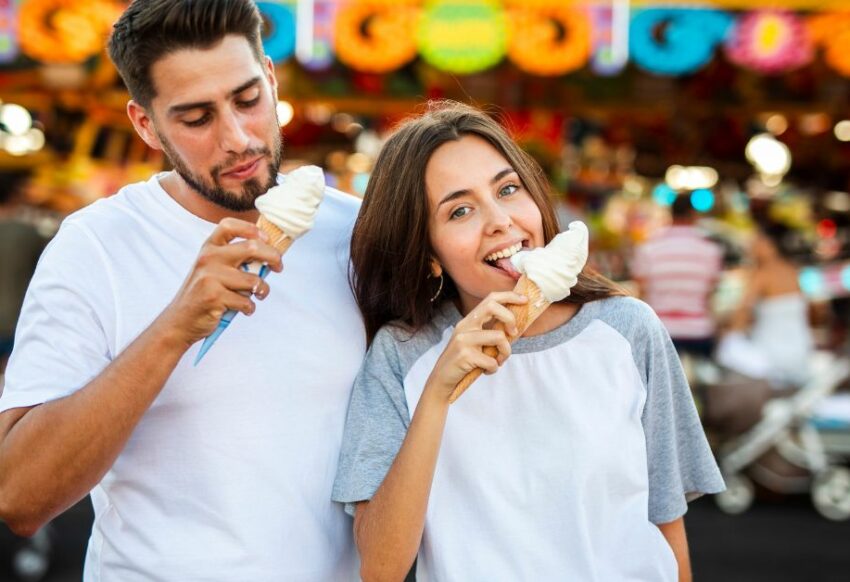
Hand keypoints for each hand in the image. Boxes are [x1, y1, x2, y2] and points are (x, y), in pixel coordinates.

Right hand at [158, 218, 283, 347]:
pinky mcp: (214, 297)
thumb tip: (269, 253)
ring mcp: (210, 277)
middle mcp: (208, 258)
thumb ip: (234, 259)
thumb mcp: (212, 269)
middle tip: (278, 267)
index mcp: (209, 248)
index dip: (252, 229)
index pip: (229, 225)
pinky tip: (244, 309)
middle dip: (273, 257)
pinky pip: (246, 302)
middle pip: (252, 248)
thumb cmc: (204, 293)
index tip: (267, 239)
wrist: (180, 320)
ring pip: (254, 280)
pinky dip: (250, 308)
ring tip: (257, 295)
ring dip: (262, 290)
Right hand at [425, 292, 527, 401]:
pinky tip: (486, 371)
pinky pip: (492, 360)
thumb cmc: (464, 362)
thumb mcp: (476, 343)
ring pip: (499, 336)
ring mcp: (463, 339)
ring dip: (505, 352)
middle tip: (514, 333)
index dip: (509, 296)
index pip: (490, 299)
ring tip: (498, 361)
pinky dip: (494, 368)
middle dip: (510, 318)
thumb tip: (515, 327)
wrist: (442, 379)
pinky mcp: (465, 355)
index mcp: (469, 321)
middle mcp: (464, 326)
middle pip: (492, 306)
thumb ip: (490, 333)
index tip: (524, 300)